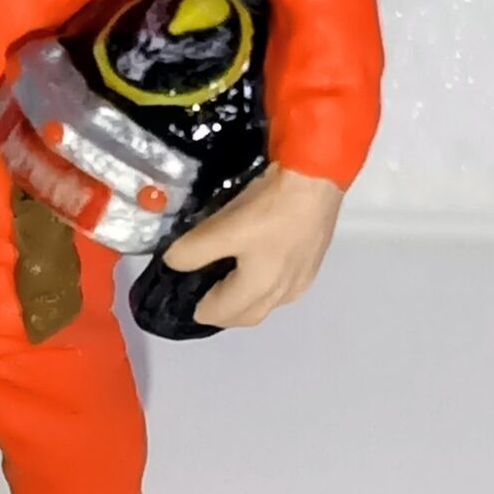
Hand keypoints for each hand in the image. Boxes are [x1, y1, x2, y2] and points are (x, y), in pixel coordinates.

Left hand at [160, 162, 344, 326]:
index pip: (223, 313)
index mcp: (260, 287)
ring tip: (227, 282)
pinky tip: (257, 265)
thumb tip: (175, 262)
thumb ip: (192, 251)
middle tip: (205, 297)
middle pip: (248, 315)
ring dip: (246, 301)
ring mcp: (302, 277)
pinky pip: (283, 286)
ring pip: (268, 302)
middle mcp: (285, 291)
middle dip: (225, 313)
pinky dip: (264, 285)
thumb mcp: (222, 228)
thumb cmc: (270, 206)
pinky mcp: (312, 259)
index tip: (187, 301)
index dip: (201, 310)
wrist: (318, 178)